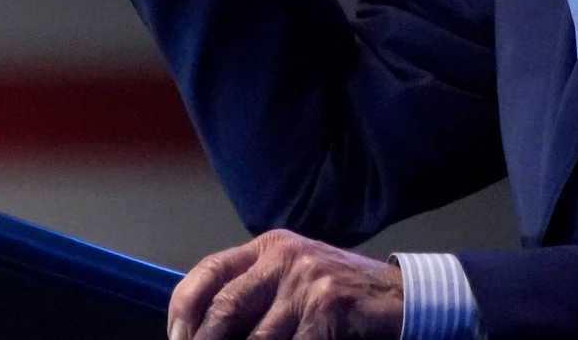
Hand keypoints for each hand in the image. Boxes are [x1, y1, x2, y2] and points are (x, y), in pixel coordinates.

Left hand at [168, 230, 403, 339]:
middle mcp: (285, 257)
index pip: (210, 271)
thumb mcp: (294, 278)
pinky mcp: (329, 309)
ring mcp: (308, 282)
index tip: (176, 338)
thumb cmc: (341, 296)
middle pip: (225, 307)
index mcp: (270, 247)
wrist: (401, 298)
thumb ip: (256, 291)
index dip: (184, 308)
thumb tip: (203, 328)